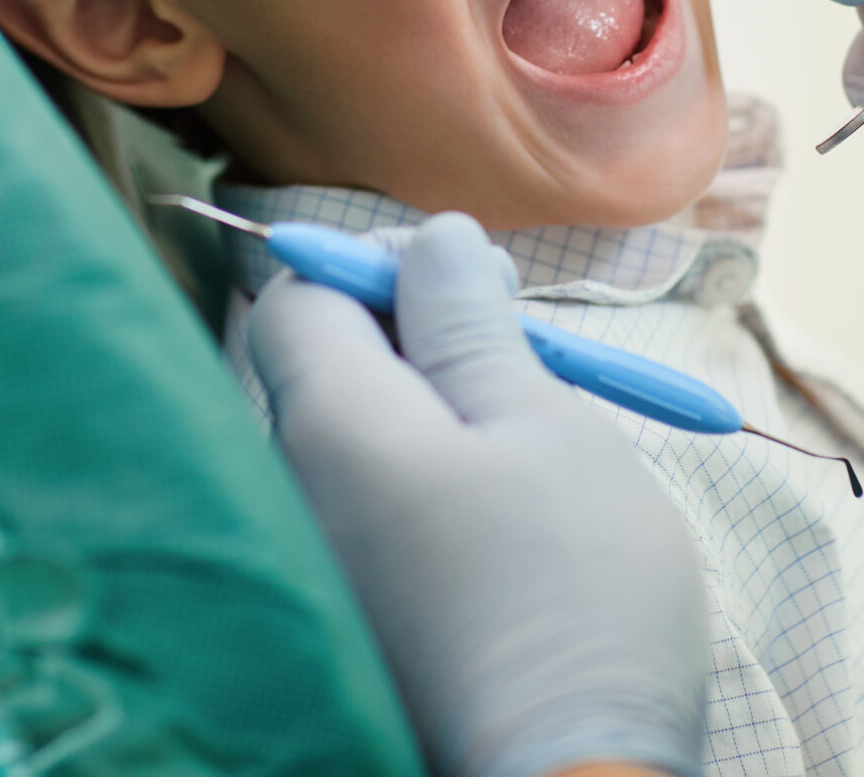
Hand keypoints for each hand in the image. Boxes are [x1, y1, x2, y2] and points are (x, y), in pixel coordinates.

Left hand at [247, 214, 707, 776]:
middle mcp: (296, 492)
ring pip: (361, 443)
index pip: (297, 293)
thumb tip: (431, 239)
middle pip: (326, 367)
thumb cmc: (567, 588)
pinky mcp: (361, 624)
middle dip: (418, 335)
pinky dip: (435, 488)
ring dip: (438, 413)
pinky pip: (378, 517)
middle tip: (522, 351)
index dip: (379, 263)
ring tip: (535, 438)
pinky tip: (512, 518)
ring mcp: (323, 569)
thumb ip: (470, 320)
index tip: (471, 281)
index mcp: (329, 424)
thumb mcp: (540, 420)